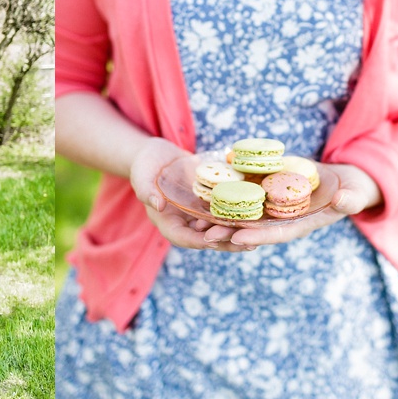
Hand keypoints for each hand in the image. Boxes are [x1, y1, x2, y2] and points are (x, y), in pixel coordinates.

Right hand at [129, 137, 251, 251]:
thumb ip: (146, 191)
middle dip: (224, 242)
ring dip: (235, 233)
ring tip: (255, 236)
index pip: (181, 237)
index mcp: (165, 220)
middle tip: (245, 244)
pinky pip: (224, 212)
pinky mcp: (208, 203)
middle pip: (204, 239)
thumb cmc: (144, 165)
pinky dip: (238, 215)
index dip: (196, 241)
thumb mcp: (141, 176)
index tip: (211, 240)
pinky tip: (255, 215)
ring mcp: (197, 214)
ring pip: (218, 228)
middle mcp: (184, 222)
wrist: (158, 155)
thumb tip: (159, 206)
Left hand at [220, 163, 382, 247]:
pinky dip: (226, 199)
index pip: (277, 233)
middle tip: (204, 235)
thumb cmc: (351, 190)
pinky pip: (244, 198)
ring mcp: (273, 208)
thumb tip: (345, 201)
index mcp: (302, 225)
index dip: (258, 236)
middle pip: (253, 228)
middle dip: (229, 232)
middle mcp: (283, 219)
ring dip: (221, 220)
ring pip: (244, 216)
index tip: (237, 238)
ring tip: (196, 223)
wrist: (342, 182)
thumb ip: (349, 200)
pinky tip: (205, 197)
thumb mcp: (353, 194)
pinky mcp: (267, 193)